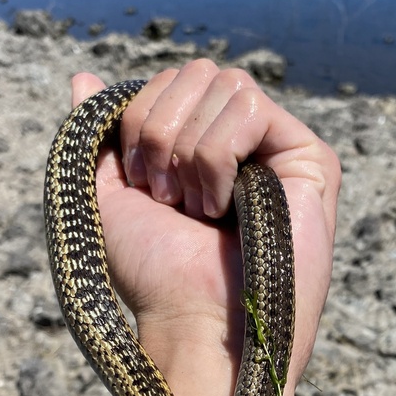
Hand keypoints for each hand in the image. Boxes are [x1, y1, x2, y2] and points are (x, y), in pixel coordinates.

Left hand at [72, 61, 338, 392]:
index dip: (140, 119)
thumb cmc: (155, 275)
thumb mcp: (109, 196)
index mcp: (204, 148)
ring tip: (198, 211)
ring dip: (189, 152)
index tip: (142, 186)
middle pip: (198, 72)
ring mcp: (281, 151)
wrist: (193, 323)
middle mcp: (247, 145)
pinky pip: (251, 108)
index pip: (173, 81)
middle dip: (161, 131)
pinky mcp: (312, 161)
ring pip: (226, 83)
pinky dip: (216, 158)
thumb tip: (83, 77)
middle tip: (166, 199)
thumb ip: (102, 135)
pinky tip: (223, 209)